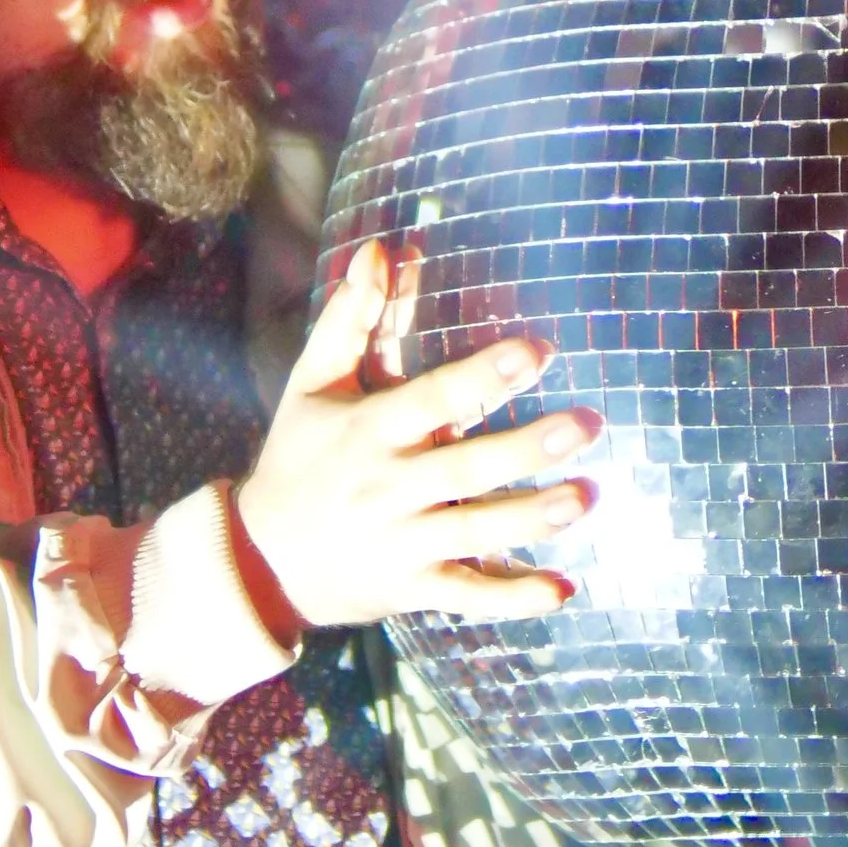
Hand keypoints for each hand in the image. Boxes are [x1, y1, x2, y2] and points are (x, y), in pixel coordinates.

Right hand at [236, 238, 597, 630]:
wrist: (260, 560)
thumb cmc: (298, 456)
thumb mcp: (312, 384)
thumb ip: (350, 319)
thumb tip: (377, 249)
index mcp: (369, 431)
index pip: (431, 399)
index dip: (483, 376)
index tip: (537, 351)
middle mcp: (388, 488)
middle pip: (466, 470)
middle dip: (526, 448)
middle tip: (586, 424)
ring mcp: (402, 544)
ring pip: (476, 533)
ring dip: (532, 519)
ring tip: (587, 497)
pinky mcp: (412, 589)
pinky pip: (469, 596)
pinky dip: (514, 597)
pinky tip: (563, 588)